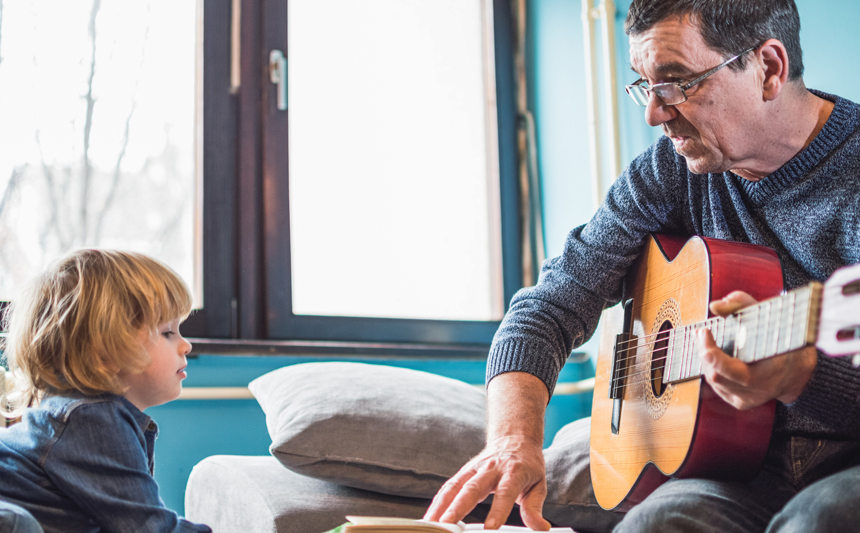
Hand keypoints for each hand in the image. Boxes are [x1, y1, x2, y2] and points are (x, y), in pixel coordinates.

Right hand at [423, 435, 550, 530]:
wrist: (515, 438)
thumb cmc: (527, 465)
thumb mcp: (539, 484)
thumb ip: (535, 507)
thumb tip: (541, 528)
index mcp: (513, 472)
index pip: (505, 493)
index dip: (497, 510)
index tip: (491, 529)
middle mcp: (491, 469)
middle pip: (472, 489)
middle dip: (458, 508)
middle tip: (448, 524)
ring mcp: (475, 469)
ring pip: (455, 486)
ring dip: (441, 505)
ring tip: (431, 524)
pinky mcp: (464, 472)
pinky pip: (448, 487)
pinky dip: (438, 502)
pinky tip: (430, 516)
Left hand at [697, 291, 816, 409]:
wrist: (797, 372)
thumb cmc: (785, 341)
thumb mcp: (770, 317)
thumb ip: (742, 305)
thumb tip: (715, 306)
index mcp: (768, 374)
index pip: (730, 371)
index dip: (712, 353)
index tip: (704, 332)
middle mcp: (756, 392)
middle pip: (716, 375)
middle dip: (705, 352)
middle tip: (701, 333)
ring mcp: (747, 400)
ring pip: (714, 381)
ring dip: (707, 360)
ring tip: (707, 342)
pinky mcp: (739, 403)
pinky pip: (717, 386)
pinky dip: (713, 369)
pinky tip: (715, 357)